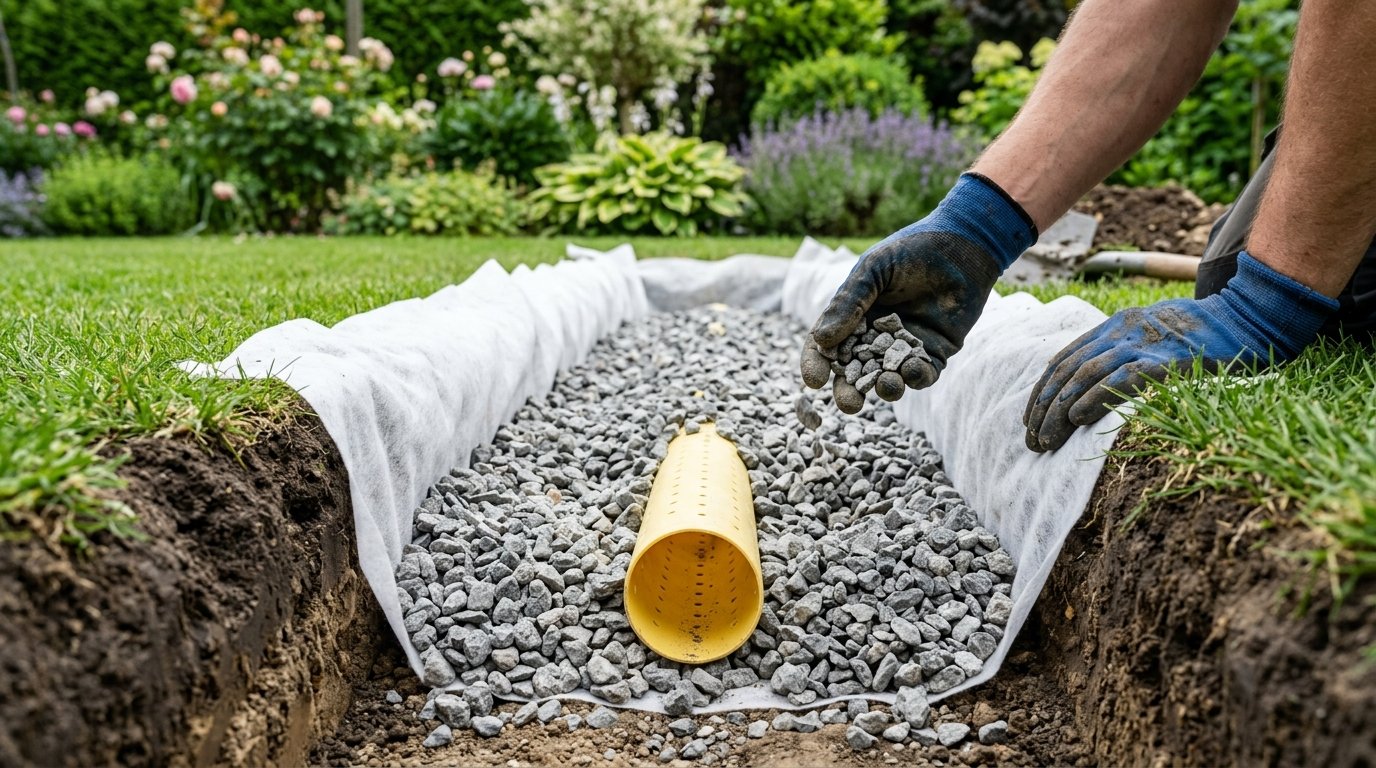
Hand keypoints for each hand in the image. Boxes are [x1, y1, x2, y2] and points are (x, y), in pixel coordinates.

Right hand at [801, 174, 1037, 408]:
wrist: (962, 245)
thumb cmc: (911, 250)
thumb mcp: (873, 270)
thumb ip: (849, 302)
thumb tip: (821, 339)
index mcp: (853, 316)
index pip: (826, 345)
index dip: (817, 364)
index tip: (814, 380)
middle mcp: (875, 335)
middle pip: (854, 372)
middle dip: (849, 390)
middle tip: (850, 403)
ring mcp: (904, 347)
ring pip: (887, 377)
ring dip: (885, 387)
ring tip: (887, 385)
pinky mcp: (934, 352)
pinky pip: (921, 374)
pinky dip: (916, 377)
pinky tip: (914, 369)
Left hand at [1024, 251, 1338, 451]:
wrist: (1250, 317)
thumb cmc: (1204, 336)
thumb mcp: (1154, 336)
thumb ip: (1124, 354)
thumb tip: (1091, 392)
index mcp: (1116, 325)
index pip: (1064, 359)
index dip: (1042, 391)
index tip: (1030, 419)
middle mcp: (1123, 330)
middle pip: (1068, 370)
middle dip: (1044, 407)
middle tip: (1032, 440)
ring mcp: (1145, 343)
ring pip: (1086, 375)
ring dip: (1060, 410)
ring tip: (1046, 439)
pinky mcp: (1168, 359)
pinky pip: (1122, 377)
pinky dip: (1095, 397)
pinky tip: (1078, 418)